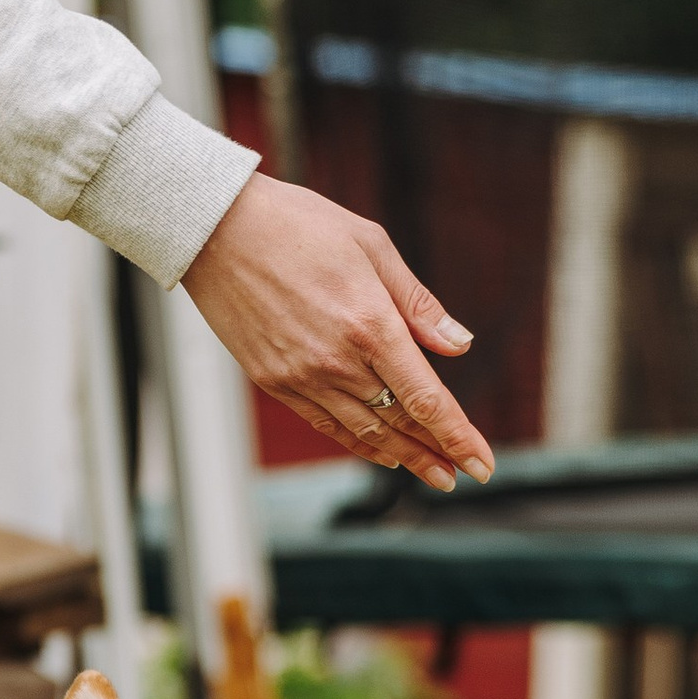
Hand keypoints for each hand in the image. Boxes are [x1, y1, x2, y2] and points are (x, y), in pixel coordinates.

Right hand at [183, 176, 492, 492]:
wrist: (215, 229)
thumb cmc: (298, 224)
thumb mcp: (372, 246)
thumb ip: (417, 303)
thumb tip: (459, 345)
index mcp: (370, 323)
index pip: (426, 398)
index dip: (458, 436)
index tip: (482, 465)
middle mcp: (337, 360)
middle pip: (398, 422)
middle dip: (436, 452)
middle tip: (462, 474)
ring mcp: (301, 375)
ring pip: (363, 432)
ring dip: (402, 456)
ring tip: (431, 473)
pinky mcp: (273, 380)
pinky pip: (323, 424)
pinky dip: (356, 443)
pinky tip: (379, 452)